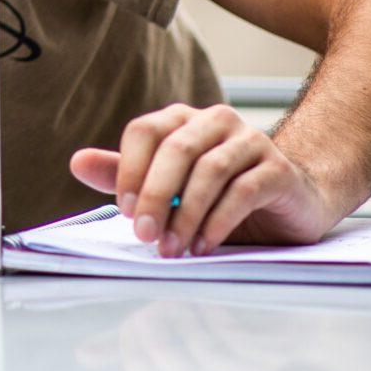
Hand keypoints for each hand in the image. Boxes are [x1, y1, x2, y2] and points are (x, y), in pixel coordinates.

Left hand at [68, 103, 340, 256]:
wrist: (293, 202)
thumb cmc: (223, 195)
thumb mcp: (170, 187)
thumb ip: (126, 175)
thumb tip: (77, 163)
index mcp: (184, 121)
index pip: (144, 131)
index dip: (130, 169)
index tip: (126, 211)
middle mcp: (217, 121)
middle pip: (176, 149)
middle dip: (156, 196)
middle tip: (145, 236)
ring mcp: (251, 141)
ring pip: (209, 171)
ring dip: (186, 214)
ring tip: (174, 249)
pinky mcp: (278, 169)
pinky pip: (243, 191)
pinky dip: (218, 221)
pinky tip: (204, 245)